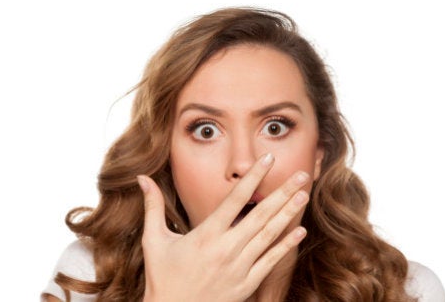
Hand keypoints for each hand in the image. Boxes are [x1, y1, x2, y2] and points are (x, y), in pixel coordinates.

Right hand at [137, 153, 309, 301]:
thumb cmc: (162, 277)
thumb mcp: (153, 240)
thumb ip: (152, 207)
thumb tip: (141, 178)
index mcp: (205, 235)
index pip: (235, 199)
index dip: (253, 177)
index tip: (268, 159)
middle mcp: (226, 249)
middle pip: (260, 215)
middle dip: (283, 193)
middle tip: (302, 175)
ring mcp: (238, 268)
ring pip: (269, 236)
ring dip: (288, 214)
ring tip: (303, 195)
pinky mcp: (246, 284)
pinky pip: (270, 262)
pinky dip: (285, 246)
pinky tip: (300, 231)